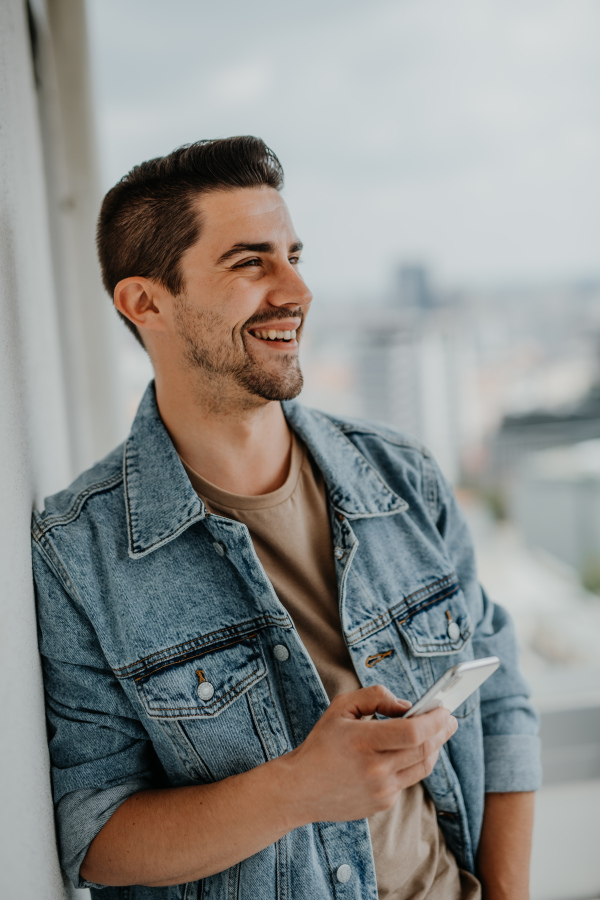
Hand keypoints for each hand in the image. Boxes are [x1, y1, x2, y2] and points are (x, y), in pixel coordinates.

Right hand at [283, 684, 456, 825]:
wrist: (300, 788)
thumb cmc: (322, 743)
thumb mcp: (341, 707)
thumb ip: (376, 696)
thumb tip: (408, 706)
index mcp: (363, 741)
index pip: (413, 732)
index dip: (434, 720)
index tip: (444, 709)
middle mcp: (375, 770)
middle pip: (424, 750)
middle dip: (442, 732)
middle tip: (450, 719)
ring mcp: (381, 791)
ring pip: (422, 767)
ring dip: (434, 748)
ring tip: (439, 733)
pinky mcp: (382, 804)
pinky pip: (407, 780)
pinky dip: (413, 763)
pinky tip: (411, 752)